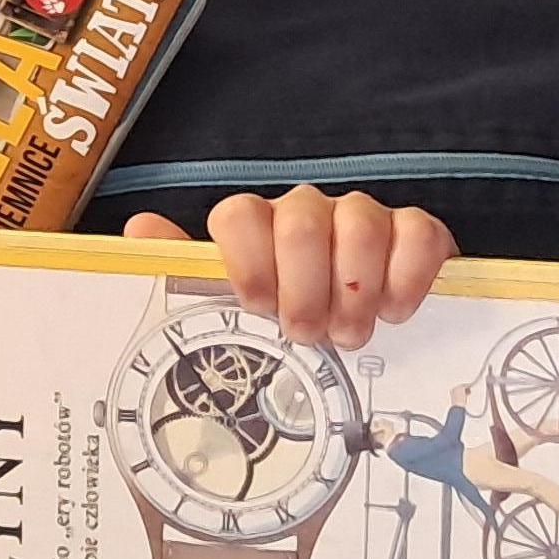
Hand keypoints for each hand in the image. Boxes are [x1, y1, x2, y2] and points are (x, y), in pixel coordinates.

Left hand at [121, 187, 455, 352]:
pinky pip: (418, 234)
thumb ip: (184, 271)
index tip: (258, 308)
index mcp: (257, 227)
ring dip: (354, 292)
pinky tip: (396, 312)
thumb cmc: (286, 328)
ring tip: (350, 333)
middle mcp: (308, 213)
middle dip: (304, 289)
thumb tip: (140, 229)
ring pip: (360, 226)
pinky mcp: (417, 235)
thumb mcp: (230, 311)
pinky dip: (407, 277)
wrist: (360, 345)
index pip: (239, 214)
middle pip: (300, 221)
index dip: (247, 263)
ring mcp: (365, 219)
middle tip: (309, 335)